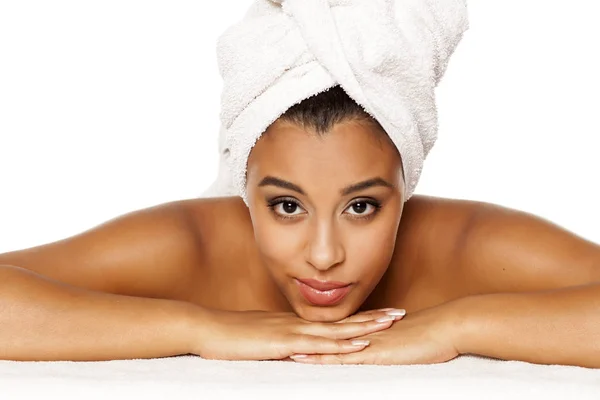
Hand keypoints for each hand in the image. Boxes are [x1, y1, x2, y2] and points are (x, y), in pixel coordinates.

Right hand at [192, 308, 404, 360]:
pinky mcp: (283, 342)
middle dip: (372, 318)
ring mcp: (292, 331)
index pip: (332, 321)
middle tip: (399, 314)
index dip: (357, 319)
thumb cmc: (228, 336)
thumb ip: (277, 343)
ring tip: (390, 324)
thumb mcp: (259, 339)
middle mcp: (298, 324)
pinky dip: (341, 343)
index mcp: (294, 324)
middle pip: (342, 321)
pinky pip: (317, 344)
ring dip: (365, 327)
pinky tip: (359, 343)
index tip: (380, 316)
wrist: (206, 328)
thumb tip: (292, 350)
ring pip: (336, 329)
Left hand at [289, 303, 460, 364]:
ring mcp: (366, 343)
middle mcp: (362, 335)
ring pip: (329, 348)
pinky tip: (308, 361)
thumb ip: (390, 343)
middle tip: (280, 343)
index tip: (295, 336)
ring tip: (283, 352)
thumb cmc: (431, 336)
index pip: (335, 333)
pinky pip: (343, 358)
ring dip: (306, 351)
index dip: (314, 335)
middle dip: (303, 341)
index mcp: (367, 332)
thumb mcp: (404, 340)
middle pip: (326, 338)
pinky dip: (324, 359)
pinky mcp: (374, 354)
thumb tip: (382, 347)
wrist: (447, 327)